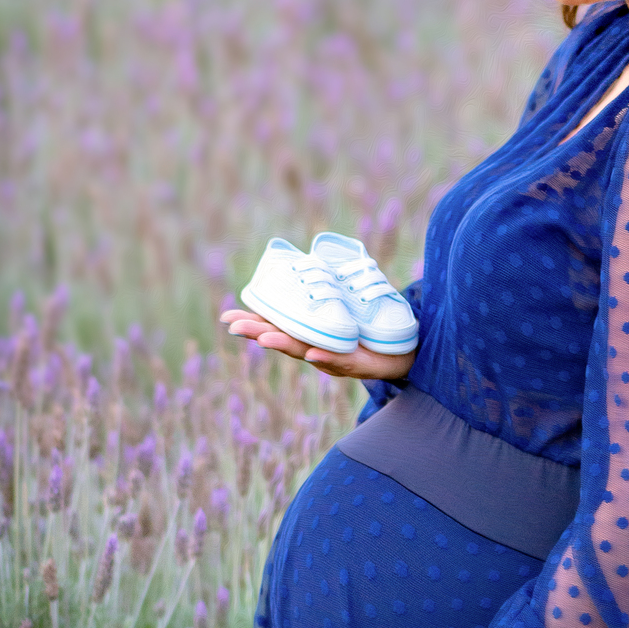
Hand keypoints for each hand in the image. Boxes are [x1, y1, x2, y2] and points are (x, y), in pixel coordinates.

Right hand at [219, 307, 413, 381]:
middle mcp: (316, 348)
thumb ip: (326, 292)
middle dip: (259, 334)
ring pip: (306, 352)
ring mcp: (336, 358)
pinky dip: (326, 357)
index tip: (226, 318)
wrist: (403, 353)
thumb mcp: (344, 309)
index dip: (252, 323)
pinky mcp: (360, 365)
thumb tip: (310, 261)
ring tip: (264, 339)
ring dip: (285, 345)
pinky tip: (313, 353)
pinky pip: (342, 361)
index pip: (277, 327)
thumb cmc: (369, 331)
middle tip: (234, 327)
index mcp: (310, 334)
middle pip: (284, 341)